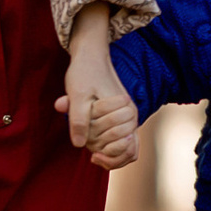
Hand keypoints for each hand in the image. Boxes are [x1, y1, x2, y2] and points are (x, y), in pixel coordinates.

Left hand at [56, 1, 140, 168]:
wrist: (91, 57)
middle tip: (87, 141)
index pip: (122, 146)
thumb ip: (78, 120)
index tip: (89, 149)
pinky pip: (124, 145)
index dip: (104, 149)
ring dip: (109, 153)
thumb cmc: (84, 73)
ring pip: (127, 150)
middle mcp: (132, 116)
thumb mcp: (77, 96)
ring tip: (92, 150)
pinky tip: (97, 152)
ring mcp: (129, 118)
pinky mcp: (123, 120)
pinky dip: (113, 153)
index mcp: (126, 110)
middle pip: (124, 149)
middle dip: (104, 149)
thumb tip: (79, 145)